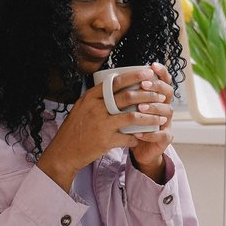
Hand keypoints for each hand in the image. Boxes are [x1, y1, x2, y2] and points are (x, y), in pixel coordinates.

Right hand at [37, 65, 169, 190]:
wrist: (64, 152)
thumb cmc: (75, 128)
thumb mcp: (82, 107)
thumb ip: (97, 98)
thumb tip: (115, 84)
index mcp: (90, 97)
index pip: (116, 82)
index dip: (134, 76)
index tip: (149, 74)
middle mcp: (95, 108)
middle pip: (127, 97)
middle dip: (148, 95)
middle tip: (161, 96)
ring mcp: (101, 125)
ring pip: (133, 117)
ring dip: (150, 117)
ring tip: (161, 118)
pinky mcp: (105, 141)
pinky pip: (128, 138)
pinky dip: (138, 137)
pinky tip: (142, 137)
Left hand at [127, 63, 174, 182]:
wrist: (138, 150)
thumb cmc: (130, 126)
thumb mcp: (126, 108)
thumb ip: (124, 95)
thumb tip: (110, 77)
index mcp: (156, 98)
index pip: (163, 81)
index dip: (161, 72)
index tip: (152, 65)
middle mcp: (164, 108)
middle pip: (168, 92)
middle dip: (156, 87)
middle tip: (143, 85)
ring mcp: (167, 123)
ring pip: (167, 111)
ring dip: (154, 108)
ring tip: (140, 108)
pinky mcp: (165, 139)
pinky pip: (161, 135)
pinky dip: (150, 133)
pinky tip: (138, 132)